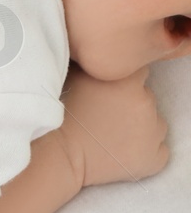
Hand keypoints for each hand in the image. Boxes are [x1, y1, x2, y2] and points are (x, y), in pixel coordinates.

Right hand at [57, 67, 171, 187]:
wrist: (53, 156)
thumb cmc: (55, 116)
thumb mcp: (72, 76)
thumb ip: (97, 64)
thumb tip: (103, 54)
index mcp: (127, 78)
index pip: (138, 73)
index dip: (121, 83)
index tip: (105, 94)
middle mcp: (145, 100)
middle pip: (145, 99)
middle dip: (128, 106)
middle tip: (101, 117)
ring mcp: (152, 130)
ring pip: (153, 124)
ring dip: (137, 128)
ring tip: (108, 136)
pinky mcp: (153, 157)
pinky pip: (158, 152)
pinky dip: (144, 152)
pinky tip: (120, 152)